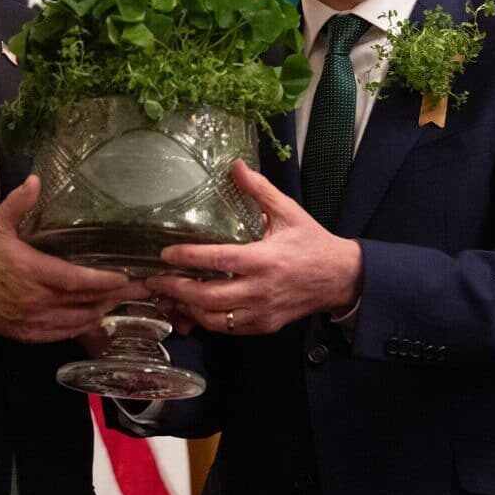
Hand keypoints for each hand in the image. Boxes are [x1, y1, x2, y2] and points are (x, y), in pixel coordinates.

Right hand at [0, 175, 150, 342]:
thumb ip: (18, 203)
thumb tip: (35, 179)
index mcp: (29, 270)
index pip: (74, 279)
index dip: (102, 280)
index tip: (124, 276)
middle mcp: (35, 299)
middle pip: (84, 302)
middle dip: (114, 296)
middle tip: (141, 288)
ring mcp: (33, 320)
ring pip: (78, 320)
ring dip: (103, 311)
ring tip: (124, 300)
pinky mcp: (29, 334)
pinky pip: (64, 333)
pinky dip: (84, 326)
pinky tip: (98, 317)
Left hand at [145, 160, 362, 334]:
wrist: (341, 278)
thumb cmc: (312, 243)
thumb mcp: (289, 212)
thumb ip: (260, 190)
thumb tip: (236, 165)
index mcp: (265, 259)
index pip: (219, 260)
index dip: (189, 258)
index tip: (166, 254)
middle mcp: (261, 289)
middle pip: (209, 297)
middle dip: (177, 290)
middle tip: (154, 281)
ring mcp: (262, 312)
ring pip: (215, 320)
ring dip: (188, 309)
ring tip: (167, 297)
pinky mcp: (264, 325)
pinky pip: (228, 329)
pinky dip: (207, 321)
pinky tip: (191, 309)